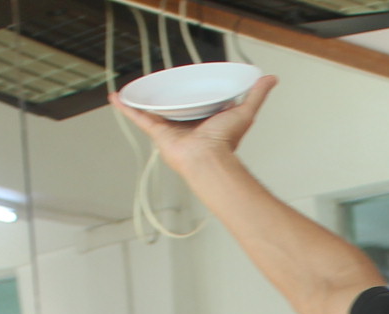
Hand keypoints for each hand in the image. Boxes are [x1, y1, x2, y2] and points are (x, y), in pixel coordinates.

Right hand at [110, 74, 276, 172]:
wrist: (209, 159)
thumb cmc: (225, 143)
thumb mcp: (245, 112)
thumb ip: (256, 95)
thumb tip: (270, 79)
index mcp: (204, 121)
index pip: (196, 104)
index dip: (192, 93)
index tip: (188, 83)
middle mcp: (186, 126)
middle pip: (172, 107)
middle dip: (165, 97)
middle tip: (159, 84)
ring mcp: (170, 129)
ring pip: (153, 111)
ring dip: (142, 100)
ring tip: (133, 88)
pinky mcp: (157, 132)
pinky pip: (138, 117)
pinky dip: (127, 108)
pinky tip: (118, 97)